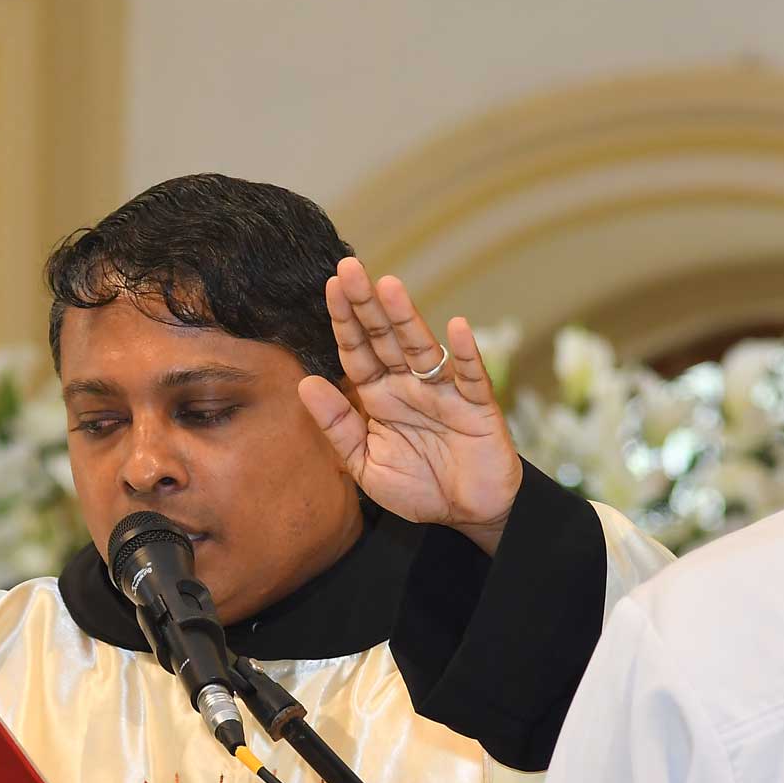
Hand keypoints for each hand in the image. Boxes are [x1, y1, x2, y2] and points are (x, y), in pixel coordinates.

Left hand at [298, 257, 522, 553]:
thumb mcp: (365, 464)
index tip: (331, 287)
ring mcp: (444, 392)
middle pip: (385, 338)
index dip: (345, 321)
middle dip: (367, 305)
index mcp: (380, 396)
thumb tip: (306, 384)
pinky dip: (467, 354)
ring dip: (407, 318)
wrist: (466, 514)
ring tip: (388, 287)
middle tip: (349, 268)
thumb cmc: (417, 487)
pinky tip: (458, 328)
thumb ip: (338, 427)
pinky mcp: (478, 408)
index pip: (358, 351)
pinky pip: (472, 377)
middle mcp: (410, 385)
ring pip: (422, 349)